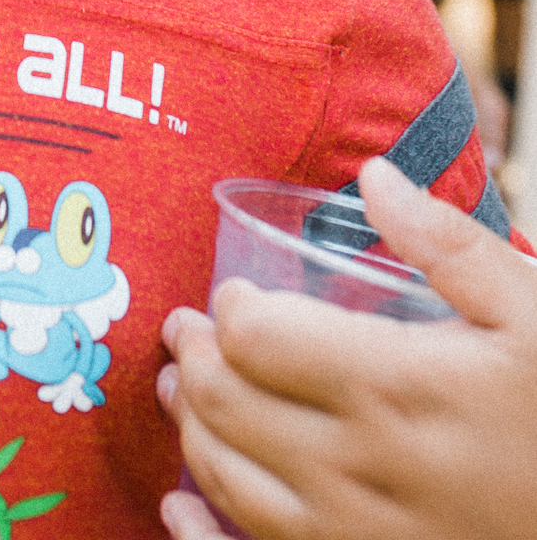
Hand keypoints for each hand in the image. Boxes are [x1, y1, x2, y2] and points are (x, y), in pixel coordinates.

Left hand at [156, 157, 536, 539]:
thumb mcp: (530, 311)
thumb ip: (447, 241)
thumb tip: (374, 174)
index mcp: (394, 385)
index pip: (257, 340)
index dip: (230, 309)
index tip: (234, 293)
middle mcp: (361, 466)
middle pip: (228, 407)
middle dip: (193, 360)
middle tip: (185, 332)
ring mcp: (359, 535)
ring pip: (231, 482)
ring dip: (189, 431)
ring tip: (181, 391)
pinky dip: (201, 535)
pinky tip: (176, 508)